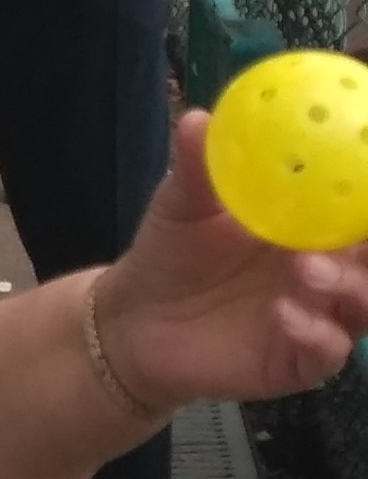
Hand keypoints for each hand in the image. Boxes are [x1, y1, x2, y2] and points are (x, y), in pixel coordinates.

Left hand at [92, 111, 367, 417]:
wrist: (134, 320)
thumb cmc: (170, 253)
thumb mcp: (181, 205)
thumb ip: (196, 166)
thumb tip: (198, 116)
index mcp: (311, 228)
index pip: (359, 213)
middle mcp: (327, 273)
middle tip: (364, 232)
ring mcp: (318, 318)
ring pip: (364, 307)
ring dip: (348, 287)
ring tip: (306, 268)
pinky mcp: (298, 361)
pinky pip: (326, 351)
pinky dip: (315, 334)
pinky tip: (285, 314)